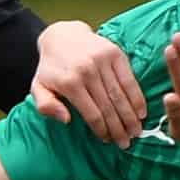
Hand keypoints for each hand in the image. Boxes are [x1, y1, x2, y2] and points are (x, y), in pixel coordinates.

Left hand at [31, 21, 145, 145]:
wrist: (61, 36)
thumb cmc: (51, 68)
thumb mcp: (38, 87)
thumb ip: (46, 106)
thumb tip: (66, 119)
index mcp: (69, 83)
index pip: (92, 114)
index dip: (102, 130)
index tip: (108, 141)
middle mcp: (87, 71)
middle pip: (109, 107)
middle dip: (119, 128)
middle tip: (126, 143)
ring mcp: (103, 61)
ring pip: (121, 95)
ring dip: (130, 116)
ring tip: (136, 132)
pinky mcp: (115, 54)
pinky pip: (129, 80)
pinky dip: (137, 98)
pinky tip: (141, 112)